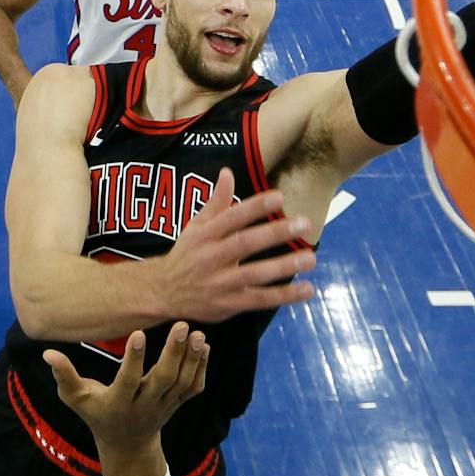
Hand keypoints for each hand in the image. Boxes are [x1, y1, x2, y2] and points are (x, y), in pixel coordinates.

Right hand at [42, 322, 209, 456]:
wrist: (127, 443)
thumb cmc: (97, 414)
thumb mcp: (76, 399)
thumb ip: (64, 377)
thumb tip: (48, 353)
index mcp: (119, 402)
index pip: (128, 380)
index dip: (133, 359)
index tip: (138, 333)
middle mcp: (145, 404)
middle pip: (163, 380)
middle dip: (173, 354)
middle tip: (181, 326)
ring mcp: (165, 405)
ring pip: (182, 382)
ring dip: (191, 358)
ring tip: (197, 333)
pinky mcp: (178, 403)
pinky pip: (194, 387)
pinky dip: (201, 368)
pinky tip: (205, 346)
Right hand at [158, 166, 314, 318]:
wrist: (164, 292)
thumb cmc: (187, 254)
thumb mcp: (195, 226)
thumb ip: (215, 202)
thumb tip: (227, 171)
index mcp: (204, 235)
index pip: (231, 217)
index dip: (254, 207)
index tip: (279, 196)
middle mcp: (211, 258)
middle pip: (245, 244)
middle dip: (275, 233)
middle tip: (304, 223)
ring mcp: (220, 283)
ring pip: (254, 274)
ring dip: (283, 266)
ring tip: (310, 258)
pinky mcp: (229, 304)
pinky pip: (259, 300)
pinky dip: (284, 296)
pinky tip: (306, 289)